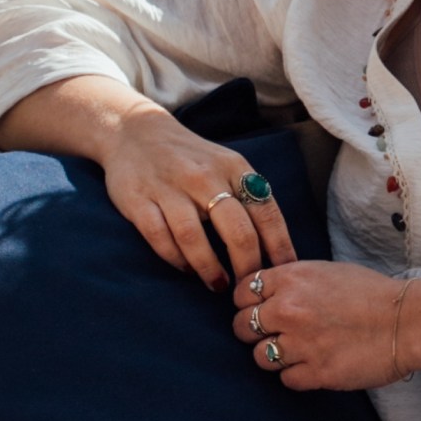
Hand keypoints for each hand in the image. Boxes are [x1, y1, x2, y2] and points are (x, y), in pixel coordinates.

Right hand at [100, 103, 299, 290]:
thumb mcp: (227, 166)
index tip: (285, 274)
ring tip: (218, 285)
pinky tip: (186, 269)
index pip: (266, 213)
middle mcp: (204, 176)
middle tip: (249, 288)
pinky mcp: (138, 200)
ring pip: (195, 238)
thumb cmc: (192, 159)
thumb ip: (249, 198)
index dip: (279, 248)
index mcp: (233, 168)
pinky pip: (161, 238)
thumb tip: (277, 248)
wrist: (135, 133)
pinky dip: (176, 260)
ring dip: (210, 268)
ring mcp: (169, 188)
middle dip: (247, 266)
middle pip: (237, 230)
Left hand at [234, 260, 402, 390]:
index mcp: (292, 278)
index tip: (262, 310)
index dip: (249, 303)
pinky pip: (285, 379)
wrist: (409, 320)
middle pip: (242, 326)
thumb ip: (294, 282)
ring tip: (297, 352)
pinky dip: (297, 375)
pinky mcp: (316, 373)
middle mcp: (289, 309)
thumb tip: (269, 294)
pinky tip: (315, 365)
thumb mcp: (328, 272)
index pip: (242, 293)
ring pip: (259, 357)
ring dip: (274, 356)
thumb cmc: (375, 294)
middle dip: (254, 331)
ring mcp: (300, 343)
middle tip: (276, 334)